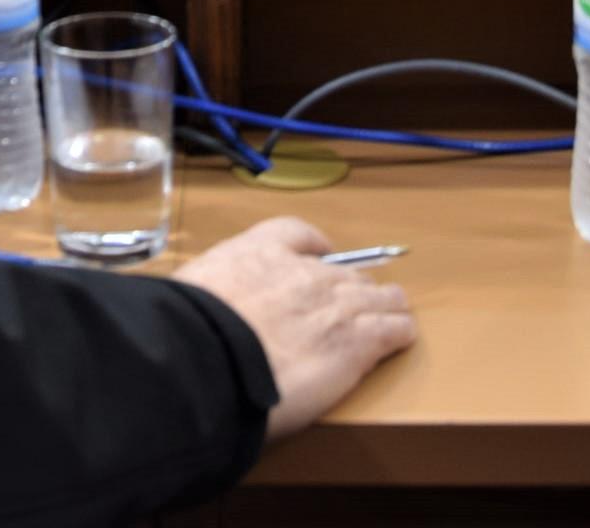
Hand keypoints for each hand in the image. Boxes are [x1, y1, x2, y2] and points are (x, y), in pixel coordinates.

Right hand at [171, 217, 415, 444]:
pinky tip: (401, 337)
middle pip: (344, 271)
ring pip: (378, 296)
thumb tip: (194, 309)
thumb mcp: (188, 290)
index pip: (295, 233)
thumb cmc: (188, 329)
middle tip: (355, 304)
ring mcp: (336, 303)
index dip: (314, 247)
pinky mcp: (358, 341)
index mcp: (258, 252)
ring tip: (391, 314)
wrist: (209, 356)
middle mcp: (304, 271)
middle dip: (353, 286)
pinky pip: (394, 329)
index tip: (319, 257)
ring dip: (384, 305)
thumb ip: (209, 291)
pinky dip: (399, 331)